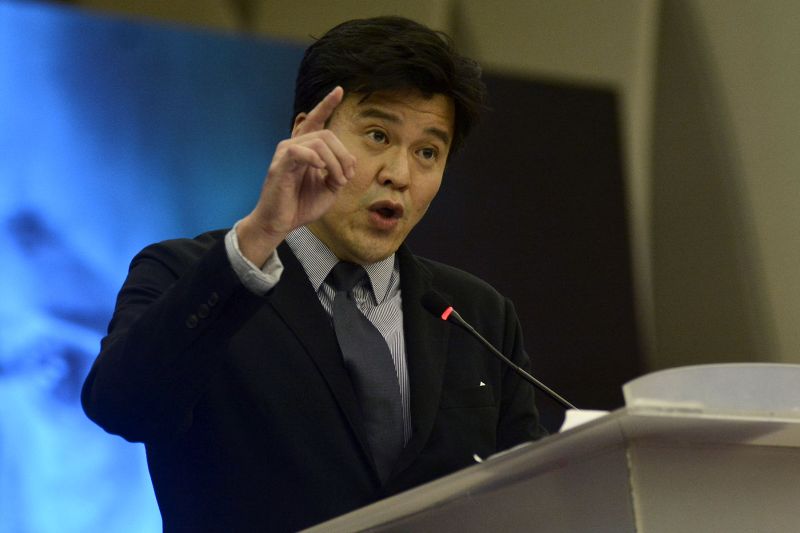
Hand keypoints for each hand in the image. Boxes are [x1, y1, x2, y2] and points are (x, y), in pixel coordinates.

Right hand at [237, 86, 355, 265]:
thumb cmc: (301, 205)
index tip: (340, 90)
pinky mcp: (280, 164)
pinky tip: (320, 171)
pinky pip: (300, 151)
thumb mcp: (329, 190)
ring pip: (319, 143)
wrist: (280, 223)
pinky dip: (316, 160)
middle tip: (346, 177)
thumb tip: (349, 162)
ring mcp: (286, 153)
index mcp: (306, 150)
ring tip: (337, 181)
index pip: (316, 121)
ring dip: (335, 163)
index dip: (327, 105)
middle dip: (344, 155)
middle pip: (327, 135)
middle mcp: (294, 146)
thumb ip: (339, 173)